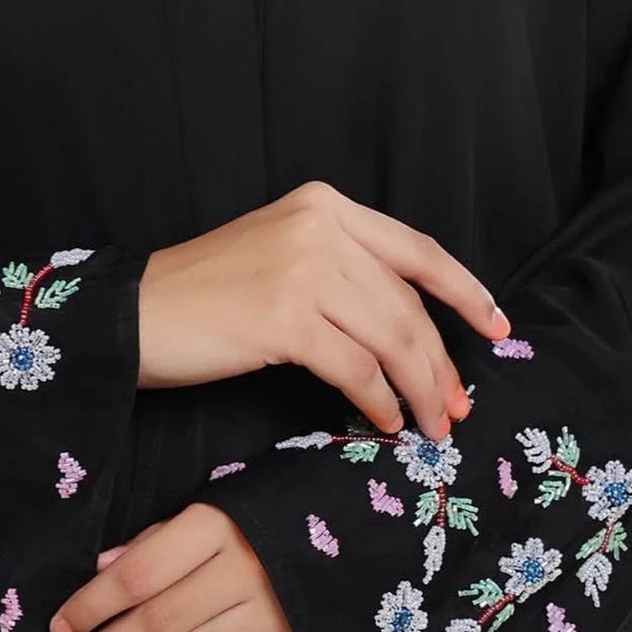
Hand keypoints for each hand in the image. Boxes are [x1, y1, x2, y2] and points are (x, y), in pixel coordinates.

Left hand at [49, 503, 304, 631]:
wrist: (359, 525)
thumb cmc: (271, 510)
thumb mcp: (215, 505)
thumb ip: (158, 539)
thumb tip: (102, 569)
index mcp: (216, 526)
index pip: (137, 574)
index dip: (93, 604)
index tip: (61, 627)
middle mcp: (243, 570)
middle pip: (160, 621)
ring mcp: (275, 613)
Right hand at [138, 179, 509, 439]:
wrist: (133, 315)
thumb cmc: (203, 297)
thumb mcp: (279, 257)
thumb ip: (340, 271)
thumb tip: (410, 330)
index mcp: (323, 206)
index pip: (416, 249)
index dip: (464, 291)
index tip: (497, 327)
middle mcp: (319, 228)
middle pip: (408, 303)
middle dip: (441, 361)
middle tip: (457, 405)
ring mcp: (301, 269)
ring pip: (391, 338)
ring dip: (419, 389)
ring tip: (430, 425)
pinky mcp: (283, 317)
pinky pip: (355, 368)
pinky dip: (377, 400)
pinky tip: (382, 420)